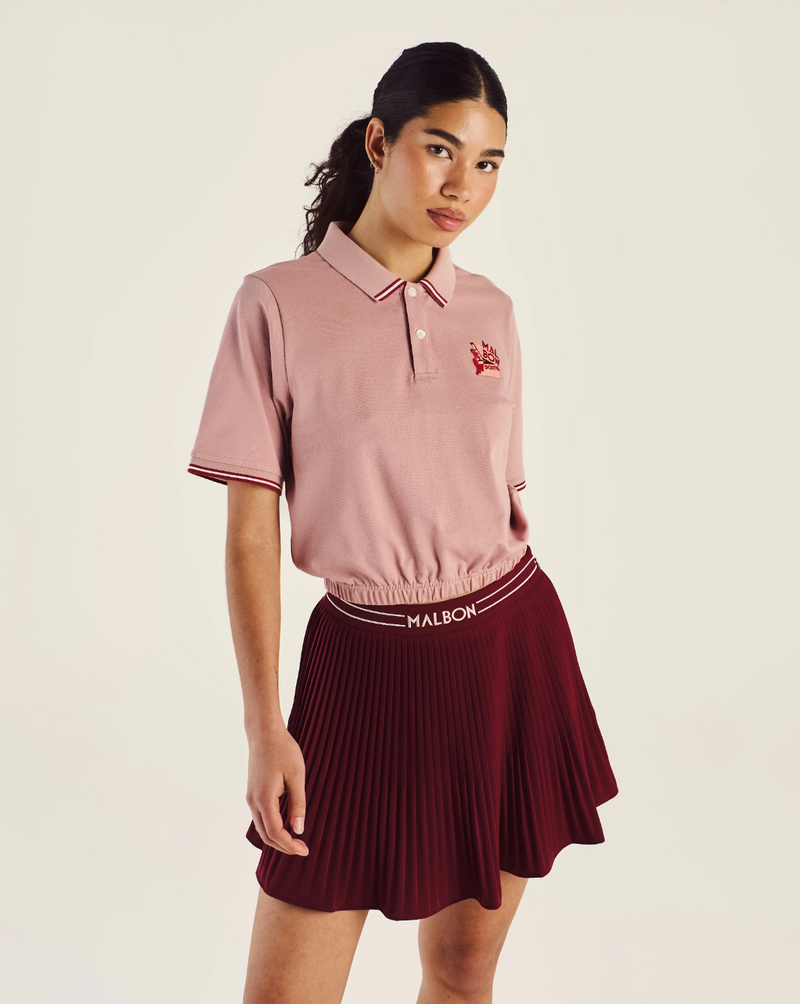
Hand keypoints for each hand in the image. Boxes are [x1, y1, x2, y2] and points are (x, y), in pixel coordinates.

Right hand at [246, 727, 309, 855]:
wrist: (264, 733)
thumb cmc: (283, 751)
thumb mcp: (296, 776)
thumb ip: (298, 804)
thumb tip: (298, 829)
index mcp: (264, 799)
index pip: (275, 833)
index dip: (290, 845)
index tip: (305, 850)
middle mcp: (253, 802)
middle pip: (266, 835)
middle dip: (284, 846)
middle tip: (303, 848)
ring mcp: (250, 798)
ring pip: (262, 828)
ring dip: (277, 838)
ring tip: (296, 840)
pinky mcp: (252, 793)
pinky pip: (260, 817)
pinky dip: (272, 827)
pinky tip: (285, 825)